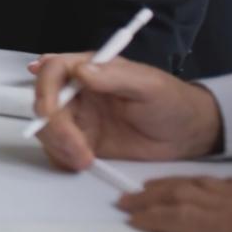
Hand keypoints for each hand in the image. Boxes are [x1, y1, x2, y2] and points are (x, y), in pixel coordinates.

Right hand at [30, 53, 223, 169]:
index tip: (51, 112)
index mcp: (90, 69)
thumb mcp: (148, 86)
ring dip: (58, 145)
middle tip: (77, 148)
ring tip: (85, 160)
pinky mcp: (81, 141)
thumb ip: (115, 77)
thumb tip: (81, 70)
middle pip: (44, 102)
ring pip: (46, 127)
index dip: (45, 89)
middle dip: (53, 127)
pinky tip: (82, 162)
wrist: (187, 135)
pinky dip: (62, 157)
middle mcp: (77, 91)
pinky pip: (57, 148)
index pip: (52, 70)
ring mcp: (77, 117)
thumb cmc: (172, 102)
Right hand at [117, 177, 231, 231]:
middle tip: (124, 200)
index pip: (180, 218)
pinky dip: (206, 182)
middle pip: (187, 194)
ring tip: (148, 187)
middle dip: (152, 197)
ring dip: (173, 184)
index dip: (150, 218)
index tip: (128, 220)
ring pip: (206, 183)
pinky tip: (194, 184)